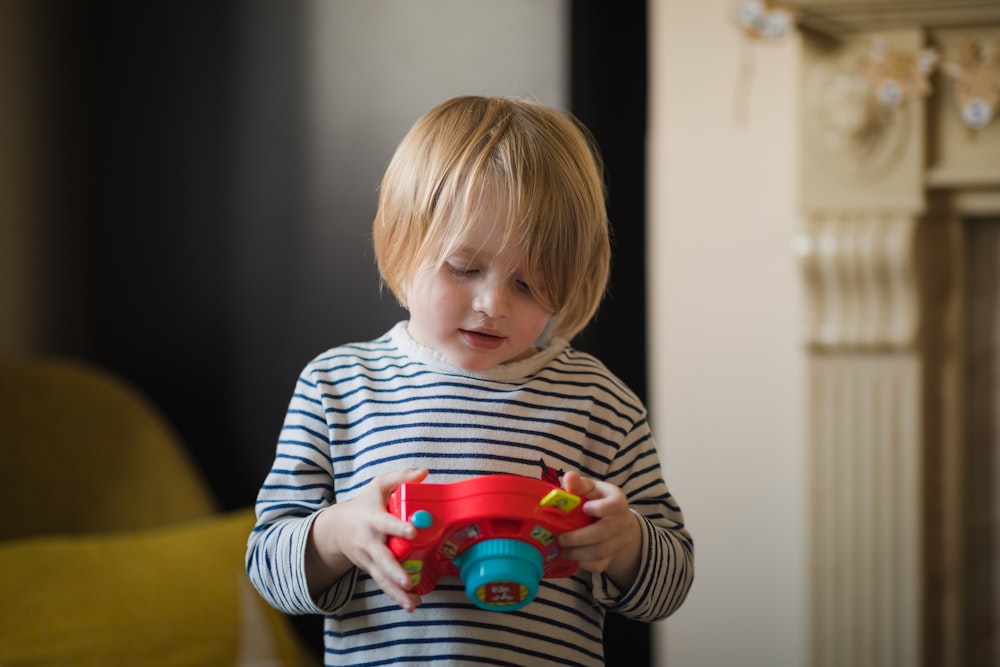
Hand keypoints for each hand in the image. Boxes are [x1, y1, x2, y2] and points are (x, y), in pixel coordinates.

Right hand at [307, 468, 427, 610]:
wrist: (337, 528)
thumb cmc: (365, 504)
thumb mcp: (378, 486)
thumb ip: (400, 477)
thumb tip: (424, 472)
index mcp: (372, 519)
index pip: (386, 523)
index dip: (398, 527)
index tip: (412, 532)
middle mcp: (369, 541)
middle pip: (381, 558)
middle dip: (394, 571)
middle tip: (407, 581)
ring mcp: (368, 558)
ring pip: (381, 577)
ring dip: (395, 592)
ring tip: (411, 603)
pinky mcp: (370, 569)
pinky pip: (383, 584)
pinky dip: (395, 596)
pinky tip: (410, 605)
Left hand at [557, 470, 641, 590]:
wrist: (616, 524)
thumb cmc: (597, 502)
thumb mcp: (591, 490)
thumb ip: (580, 485)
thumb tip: (569, 477)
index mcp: (617, 500)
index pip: (616, 504)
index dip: (600, 508)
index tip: (585, 508)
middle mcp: (622, 521)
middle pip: (604, 532)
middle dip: (579, 537)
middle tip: (561, 538)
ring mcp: (619, 541)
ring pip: (600, 551)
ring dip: (577, 552)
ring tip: (563, 548)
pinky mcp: (612, 558)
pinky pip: (599, 565)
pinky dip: (584, 563)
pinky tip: (573, 556)